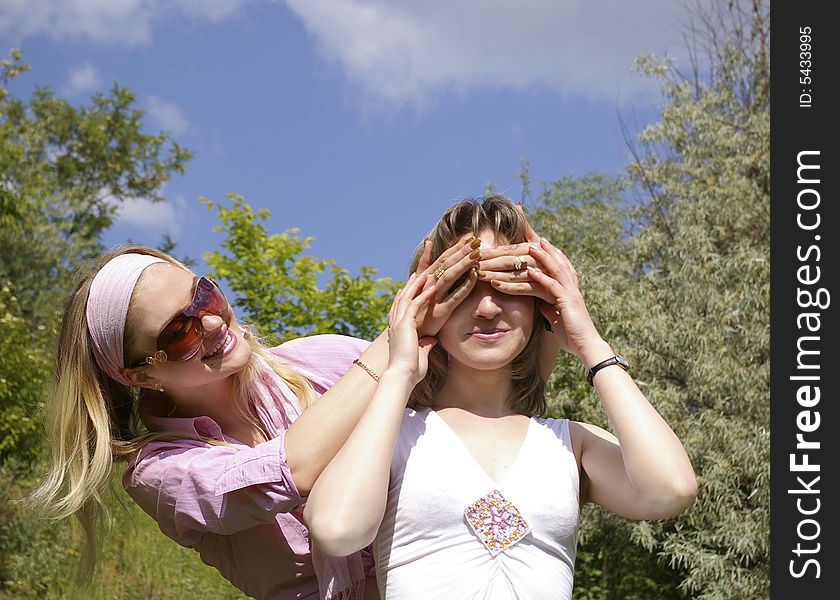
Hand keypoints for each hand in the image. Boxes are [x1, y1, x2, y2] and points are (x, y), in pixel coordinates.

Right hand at [386, 272, 438, 386]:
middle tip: (418, 273)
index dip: (406, 296)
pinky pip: (414, 305)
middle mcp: (395, 324)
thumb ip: (425, 345)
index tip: (413, 286)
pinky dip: (423, 295)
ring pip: (406, 297)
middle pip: (402, 298)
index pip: (401, 308)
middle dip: (410, 285)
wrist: (402, 376)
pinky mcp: (405, 325)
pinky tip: (432, 287)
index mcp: (398, 330)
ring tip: (425, 274)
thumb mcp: (420, 354)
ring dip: (416, 285)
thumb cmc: (410, 371)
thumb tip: (431, 340)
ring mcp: (398, 323)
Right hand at [413, 234, 479, 336]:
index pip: (441, 259)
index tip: (468, 238)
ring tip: (477, 253)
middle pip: (445, 264)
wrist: (407, 338)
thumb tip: (428, 242)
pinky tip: (475, 275)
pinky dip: (465, 285)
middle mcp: (426, 286)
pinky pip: (456, 296)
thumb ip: (424, 265)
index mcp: (423, 279)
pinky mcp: (440, 312)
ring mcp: (432, 298)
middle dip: (461, 251)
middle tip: (476, 240)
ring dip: (463, 263)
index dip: (455, 248)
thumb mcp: (417, 287)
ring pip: (449, 276)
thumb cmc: (415, 314)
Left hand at [474, 208, 542, 292]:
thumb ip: (527, 230)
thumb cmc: (550, 273)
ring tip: (479, 274)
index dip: (492, 251)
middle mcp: (544, 260)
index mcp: (539, 249)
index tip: (475, 250)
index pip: (510, 249)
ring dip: (496, 273)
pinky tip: (496, 286)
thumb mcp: (540, 250)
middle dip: (490, 261)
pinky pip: (527, 289)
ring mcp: (548, 276)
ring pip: (516, 273)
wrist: (571, 299)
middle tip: (471, 262)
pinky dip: (511, 287)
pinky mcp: (550, 292)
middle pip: (511, 259)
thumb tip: (517, 205)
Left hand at [490, 238, 604, 360]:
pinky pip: (553, 286)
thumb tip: (541, 304)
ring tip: (532, 246)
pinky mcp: (568, 302)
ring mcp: (571, 294)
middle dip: (549, 250)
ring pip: (557, 270)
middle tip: (538, 238)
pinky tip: (531, 270)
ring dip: (544, 257)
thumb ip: (550, 309)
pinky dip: (542, 277)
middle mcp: (573, 289)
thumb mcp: (557, 320)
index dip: (554, 256)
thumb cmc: (573, 337)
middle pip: (560, 264)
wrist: (587, 347)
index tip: (543, 246)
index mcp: (571, 292)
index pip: (563, 269)